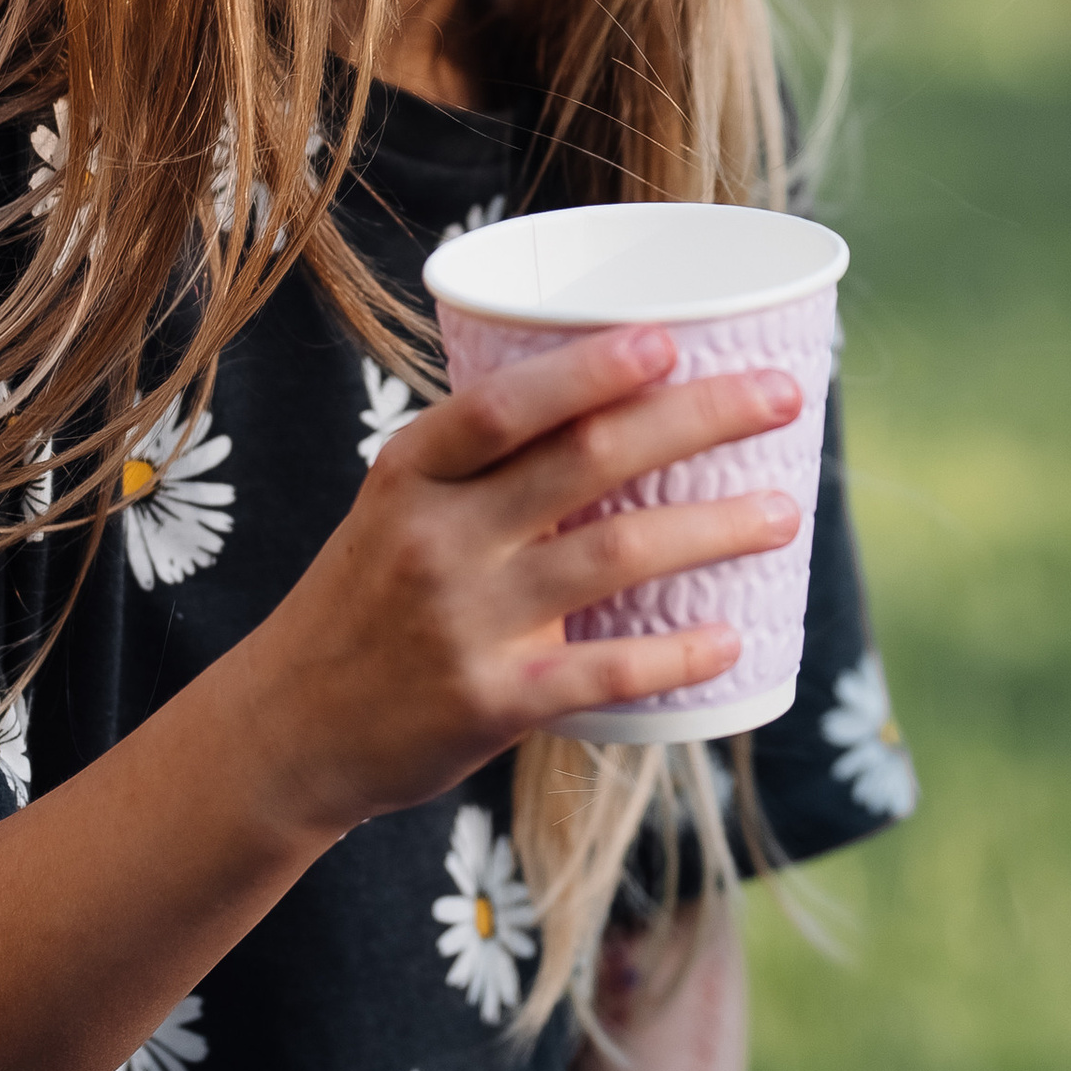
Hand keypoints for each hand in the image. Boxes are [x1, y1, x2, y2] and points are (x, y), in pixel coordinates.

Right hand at [234, 325, 801, 840]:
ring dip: (716, 530)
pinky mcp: (489, 703)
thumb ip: (486, 465)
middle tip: (782, 399)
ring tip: (784, 513)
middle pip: (588, 459)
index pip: (507, 402)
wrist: (287, 730)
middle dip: (699, 419)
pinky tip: (732, 638)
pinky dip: (676, 655)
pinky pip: (603, 672)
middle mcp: (438, 538)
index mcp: (413, 473)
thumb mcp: (397, 509)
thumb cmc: (366, 600)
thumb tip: (618, 404)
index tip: (671, 340)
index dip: (593, 368)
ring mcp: (465, 622)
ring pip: (615, 556)